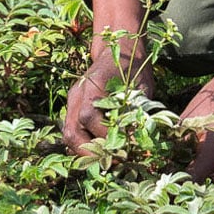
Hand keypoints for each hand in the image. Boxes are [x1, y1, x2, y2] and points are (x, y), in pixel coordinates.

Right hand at [63, 0, 151, 154]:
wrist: (120, 50)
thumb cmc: (134, 70)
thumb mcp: (142, 90)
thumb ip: (139, 114)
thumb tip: (144, 144)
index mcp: (92, 85)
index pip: (90, 118)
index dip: (106, 136)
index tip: (125, 148)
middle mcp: (77, 94)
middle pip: (72, 131)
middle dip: (90, 152)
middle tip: (113, 163)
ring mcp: (73, 101)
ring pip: (69, 134)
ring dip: (85, 152)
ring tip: (106, 162)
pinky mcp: (74, 107)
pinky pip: (73, 131)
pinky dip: (84, 145)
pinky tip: (101, 153)